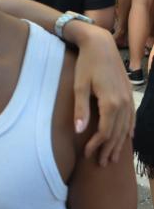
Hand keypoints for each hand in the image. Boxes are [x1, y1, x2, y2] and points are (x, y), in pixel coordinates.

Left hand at [71, 25, 133, 165]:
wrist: (100, 44)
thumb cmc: (86, 64)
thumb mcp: (79, 86)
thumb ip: (80, 109)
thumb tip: (78, 131)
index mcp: (110, 103)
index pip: (104, 132)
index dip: (96, 146)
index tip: (87, 155)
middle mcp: (123, 103)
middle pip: (117, 133)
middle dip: (109, 149)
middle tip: (102, 164)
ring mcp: (128, 98)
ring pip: (125, 127)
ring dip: (119, 143)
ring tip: (113, 156)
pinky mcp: (128, 93)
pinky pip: (131, 117)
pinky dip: (128, 129)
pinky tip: (127, 137)